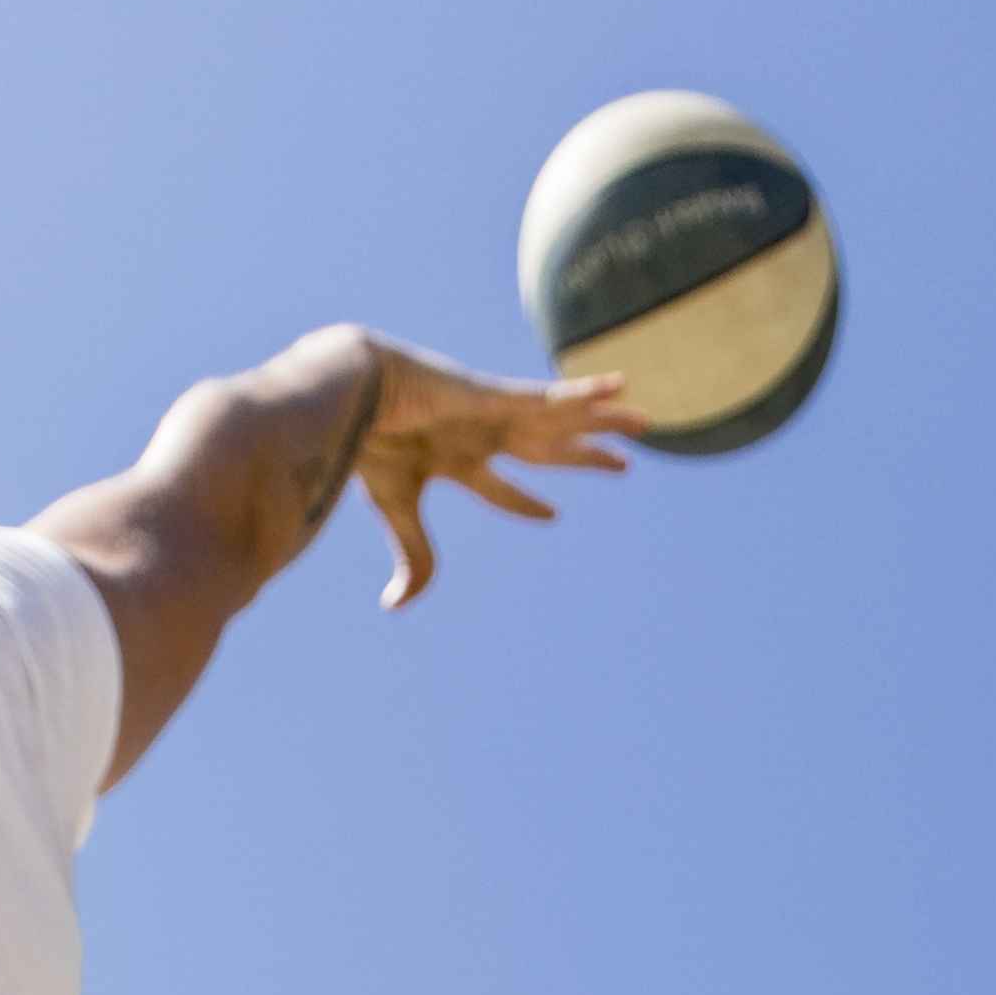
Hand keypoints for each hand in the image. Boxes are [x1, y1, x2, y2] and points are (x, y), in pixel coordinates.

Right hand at [351, 341, 630, 610]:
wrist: (349, 392)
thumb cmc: (366, 442)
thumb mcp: (397, 508)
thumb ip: (413, 556)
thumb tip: (396, 607)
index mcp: (454, 459)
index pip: (502, 488)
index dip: (528, 505)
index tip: (555, 514)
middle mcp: (481, 432)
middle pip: (547, 449)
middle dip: (584, 456)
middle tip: (625, 466)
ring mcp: (493, 410)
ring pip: (562, 420)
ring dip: (603, 422)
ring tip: (646, 423)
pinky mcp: (500, 393)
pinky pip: (554, 396)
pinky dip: (588, 392)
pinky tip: (621, 388)